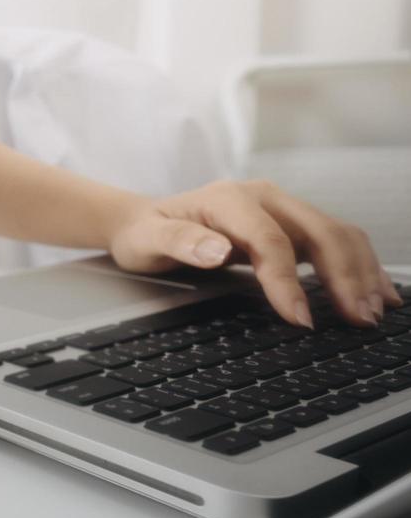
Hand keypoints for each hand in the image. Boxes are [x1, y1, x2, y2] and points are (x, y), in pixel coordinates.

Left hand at [108, 179, 400, 327]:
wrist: (142, 220)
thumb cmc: (144, 233)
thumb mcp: (147, 240)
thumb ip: (180, 242)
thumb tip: (217, 251)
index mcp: (230, 199)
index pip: (271, 241)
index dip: (289, 280)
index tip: (301, 317)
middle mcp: (264, 198)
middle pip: (319, 232)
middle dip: (344, 276)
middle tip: (359, 319)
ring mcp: (281, 209)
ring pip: (336, 234)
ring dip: (361, 271)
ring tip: (374, 311)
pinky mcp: (291, 225)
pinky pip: (335, 241)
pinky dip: (359, 265)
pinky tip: (376, 292)